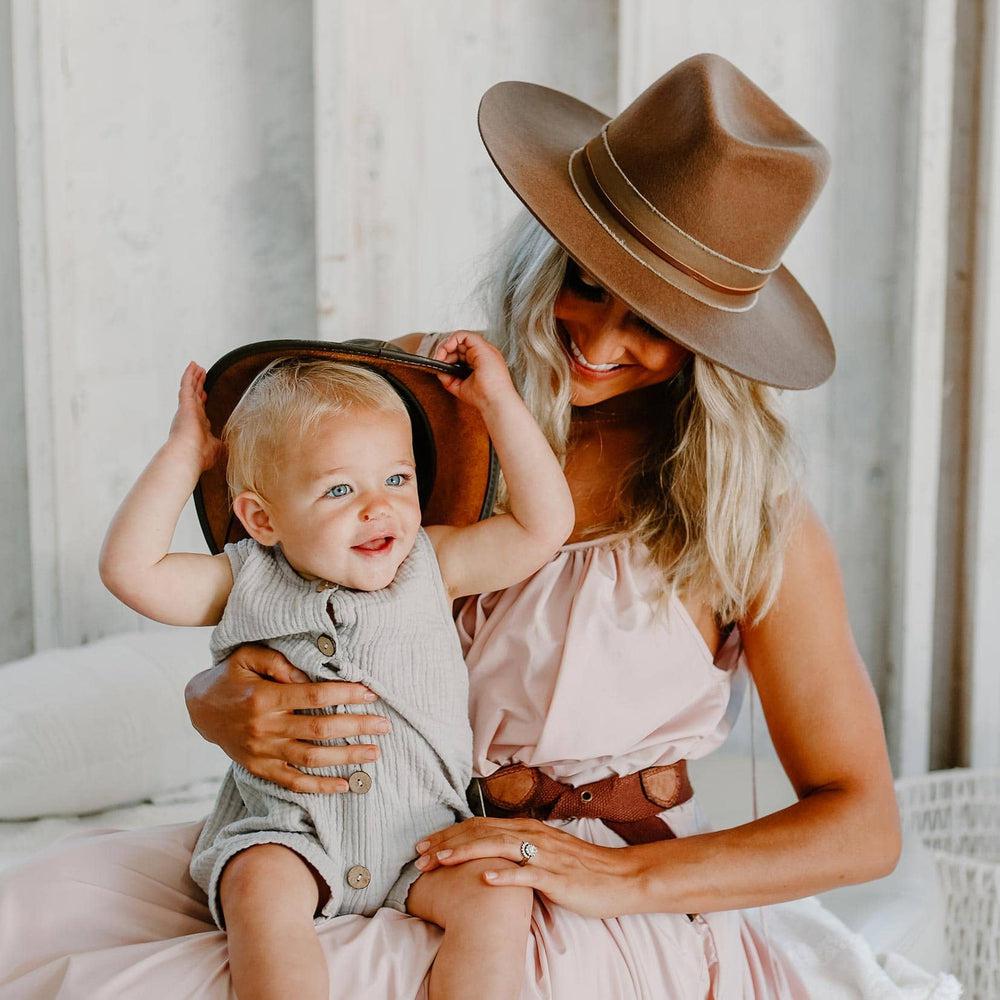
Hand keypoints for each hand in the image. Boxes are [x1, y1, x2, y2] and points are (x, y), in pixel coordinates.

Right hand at [167, 361, 222, 471]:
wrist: (188, 454)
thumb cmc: (200, 455)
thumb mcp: (216, 448)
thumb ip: (220, 444)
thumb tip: (228, 445)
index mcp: (197, 427)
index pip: (200, 410)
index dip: (202, 401)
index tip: (205, 394)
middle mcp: (190, 416)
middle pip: (195, 396)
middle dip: (198, 385)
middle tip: (201, 375)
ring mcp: (187, 409)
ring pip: (191, 388)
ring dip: (195, 377)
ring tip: (198, 367)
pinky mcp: (185, 403)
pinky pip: (187, 385)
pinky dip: (189, 375)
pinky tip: (193, 366)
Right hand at [184, 643, 392, 793]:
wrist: (199, 708)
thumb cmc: (231, 676)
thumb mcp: (248, 656)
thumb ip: (279, 662)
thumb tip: (310, 676)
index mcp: (264, 698)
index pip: (314, 696)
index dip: (345, 694)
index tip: (370, 693)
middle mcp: (264, 728)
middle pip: (319, 730)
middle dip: (356, 727)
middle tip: (385, 725)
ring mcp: (262, 753)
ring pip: (311, 758)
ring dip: (346, 757)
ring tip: (375, 752)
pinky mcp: (260, 768)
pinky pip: (294, 782)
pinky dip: (320, 786)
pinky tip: (346, 785)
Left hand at [413, 816, 642, 918]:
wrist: (619, 878)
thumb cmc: (580, 869)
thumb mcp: (544, 852)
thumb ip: (519, 849)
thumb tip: (488, 852)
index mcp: (527, 829)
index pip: (480, 826)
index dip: (450, 834)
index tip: (424, 845)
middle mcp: (532, 836)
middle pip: (481, 833)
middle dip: (447, 843)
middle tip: (419, 854)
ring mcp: (544, 855)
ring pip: (498, 848)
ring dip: (466, 854)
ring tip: (441, 862)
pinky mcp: (555, 876)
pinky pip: (527, 875)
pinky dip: (505, 876)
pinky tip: (485, 880)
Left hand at [433, 331, 518, 411]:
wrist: (494, 402)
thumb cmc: (482, 397)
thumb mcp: (458, 385)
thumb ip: (447, 376)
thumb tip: (438, 368)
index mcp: (479, 362)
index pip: (460, 352)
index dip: (448, 356)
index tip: (440, 364)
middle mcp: (482, 354)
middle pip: (459, 344)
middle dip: (444, 350)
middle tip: (438, 360)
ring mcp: (484, 350)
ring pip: (461, 338)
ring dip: (446, 345)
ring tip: (440, 357)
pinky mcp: (483, 347)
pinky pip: (465, 335)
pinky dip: (452, 339)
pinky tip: (447, 348)